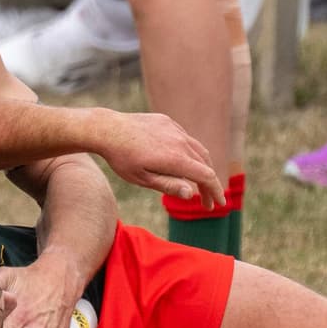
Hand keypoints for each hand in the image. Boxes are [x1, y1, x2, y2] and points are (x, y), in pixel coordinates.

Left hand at [88, 110, 222, 207]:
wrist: (107, 129)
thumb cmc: (122, 158)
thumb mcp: (142, 178)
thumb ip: (168, 185)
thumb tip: (191, 194)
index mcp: (176, 158)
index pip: (206, 176)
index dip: (216, 191)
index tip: (219, 204)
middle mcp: (180, 141)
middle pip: (205, 164)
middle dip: (209, 185)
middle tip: (206, 202)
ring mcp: (175, 129)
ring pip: (198, 150)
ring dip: (203, 168)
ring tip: (199, 184)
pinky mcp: (168, 122)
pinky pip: (186, 139)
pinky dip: (191, 153)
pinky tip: (184, 162)